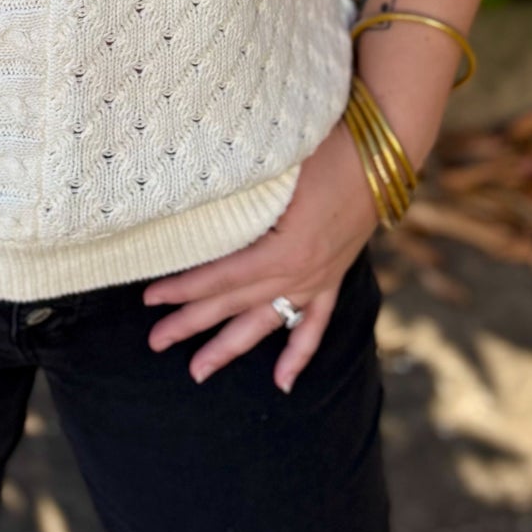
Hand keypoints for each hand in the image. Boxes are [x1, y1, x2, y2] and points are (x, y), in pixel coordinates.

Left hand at [142, 117, 379, 391]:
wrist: (381, 152)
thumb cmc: (325, 148)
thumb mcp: (276, 171)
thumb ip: (240, 198)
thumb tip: (193, 207)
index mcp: (283, 248)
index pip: (221, 277)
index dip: (184, 289)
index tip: (150, 298)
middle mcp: (300, 272)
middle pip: (235, 304)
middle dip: (192, 324)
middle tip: (155, 341)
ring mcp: (319, 279)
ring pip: (266, 322)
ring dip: (231, 348)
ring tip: (198, 371)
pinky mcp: (334, 277)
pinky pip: (315, 324)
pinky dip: (299, 354)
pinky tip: (282, 383)